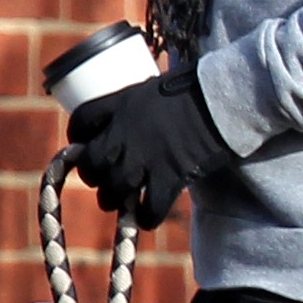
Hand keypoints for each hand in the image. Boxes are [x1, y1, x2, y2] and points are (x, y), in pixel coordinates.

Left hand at [70, 71, 235, 229]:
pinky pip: (148, 210)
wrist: (225, 98)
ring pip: (113, 191)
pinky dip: (146, 218)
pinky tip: (148, 217)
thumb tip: (145, 112)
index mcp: (122, 103)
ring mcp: (146, 158)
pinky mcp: (169, 178)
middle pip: (91, 163)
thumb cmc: (199, 84)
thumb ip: (144, 104)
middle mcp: (126, 132)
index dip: (77, 136)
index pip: (82, 121)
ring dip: (114, 199)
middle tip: (103, 180)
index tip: (81, 143)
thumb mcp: (159, 85)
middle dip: (93, 175)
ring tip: (120, 201)